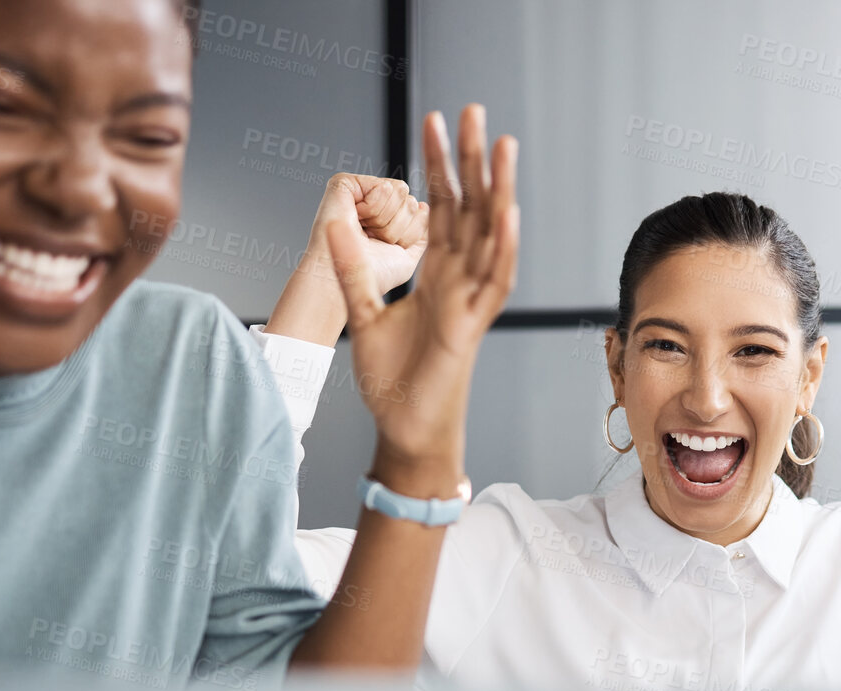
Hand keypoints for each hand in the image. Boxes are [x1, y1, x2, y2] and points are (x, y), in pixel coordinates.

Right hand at [267, 174, 429, 345]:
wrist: (343, 281)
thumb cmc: (369, 275)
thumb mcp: (406, 258)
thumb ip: (421, 233)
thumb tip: (423, 205)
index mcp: (385, 219)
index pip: (417, 211)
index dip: (408, 235)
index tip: (386, 247)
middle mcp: (373, 203)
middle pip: (410, 200)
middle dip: (397, 227)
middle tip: (373, 240)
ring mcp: (360, 191)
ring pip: (400, 191)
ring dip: (385, 220)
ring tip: (364, 231)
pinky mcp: (346, 183)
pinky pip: (383, 187)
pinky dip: (374, 209)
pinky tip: (356, 218)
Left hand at [325, 104, 518, 495]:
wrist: (405, 429)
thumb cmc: (392, 381)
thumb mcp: (364, 314)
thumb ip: (352, 269)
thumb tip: (334, 224)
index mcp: (436, 275)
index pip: (440, 208)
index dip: (438, 166)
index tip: (436, 123)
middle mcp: (460, 281)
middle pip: (471, 209)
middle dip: (472, 160)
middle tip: (472, 110)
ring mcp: (470, 302)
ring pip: (492, 236)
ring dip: (498, 190)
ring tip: (503, 145)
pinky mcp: (473, 326)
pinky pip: (495, 282)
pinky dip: (503, 248)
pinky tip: (506, 212)